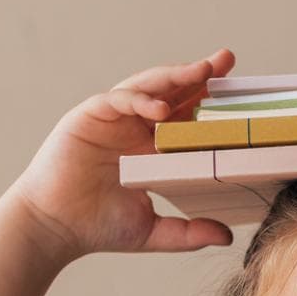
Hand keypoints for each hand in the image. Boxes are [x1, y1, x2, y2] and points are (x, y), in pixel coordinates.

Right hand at [10, 49, 238, 262]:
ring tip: (202, 71)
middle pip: (171, 92)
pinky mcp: (88, 116)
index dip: (210, 102)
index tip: (241, 93)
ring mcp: (112, 119)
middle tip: (226, 60)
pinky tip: (160, 108)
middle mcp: (134, 127)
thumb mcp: (154, 231)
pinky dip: (139, 99)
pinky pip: (117, 98)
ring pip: (148, 87)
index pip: (186, 117)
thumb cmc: (98, 227)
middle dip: (198, 74)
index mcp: (151, 148)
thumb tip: (228, 236)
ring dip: (174, 77)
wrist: (55, 228)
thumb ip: (190, 233)